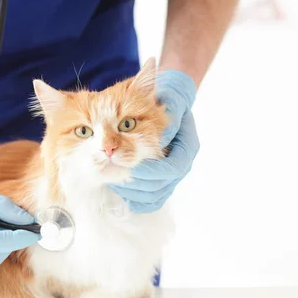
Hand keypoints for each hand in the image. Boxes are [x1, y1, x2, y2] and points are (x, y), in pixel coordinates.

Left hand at [109, 70, 198, 212]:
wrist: (168, 100)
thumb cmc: (169, 98)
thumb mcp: (171, 99)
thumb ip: (169, 114)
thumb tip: (161, 136)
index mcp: (187, 148)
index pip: (173, 169)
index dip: (152, 172)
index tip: (131, 169)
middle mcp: (181, 165)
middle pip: (161, 186)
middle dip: (136, 183)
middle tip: (112, 176)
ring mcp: (170, 176)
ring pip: (153, 196)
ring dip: (131, 192)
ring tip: (110, 180)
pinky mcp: (160, 182)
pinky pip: (149, 200)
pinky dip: (134, 199)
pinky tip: (119, 192)